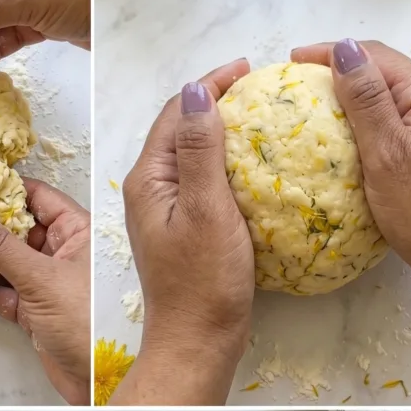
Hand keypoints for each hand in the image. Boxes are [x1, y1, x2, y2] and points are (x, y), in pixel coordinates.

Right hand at [0, 179, 89, 404]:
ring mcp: (47, 282)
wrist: (100, 379)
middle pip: (16, 229)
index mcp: (77, 232)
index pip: (37, 197)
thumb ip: (1, 248)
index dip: (4, 190)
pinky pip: (1, 293)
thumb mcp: (42, 279)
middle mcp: (63, 253)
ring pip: (5, 262)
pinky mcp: (34, 310)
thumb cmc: (89, 323)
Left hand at [111, 61, 254, 405]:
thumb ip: (199, 150)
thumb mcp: (206, 209)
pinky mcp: (185, 229)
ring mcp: (167, 211)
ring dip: (222, 132)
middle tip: (260, 89)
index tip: (248, 69)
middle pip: (180, 129)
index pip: (175, 111)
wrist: (198, 340)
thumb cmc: (202, 282)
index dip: (210, 85)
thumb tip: (198, 92)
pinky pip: (204, 182)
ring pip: (193, 155)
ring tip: (261, 118)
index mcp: (149, 179)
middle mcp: (151, 190)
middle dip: (216, 102)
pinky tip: (255, 167)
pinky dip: (227, 164)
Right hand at [293, 39, 410, 333]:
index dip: (330, 53)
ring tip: (312, 108)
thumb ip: (366, 100)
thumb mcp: (387, 155)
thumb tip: (343, 50)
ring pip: (386, 97)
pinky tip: (343, 138)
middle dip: (339, 71)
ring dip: (350, 97)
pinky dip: (363, 122)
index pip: (374, 56)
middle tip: (296, 85)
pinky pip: (392, 122)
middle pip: (382, 71)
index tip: (292, 62)